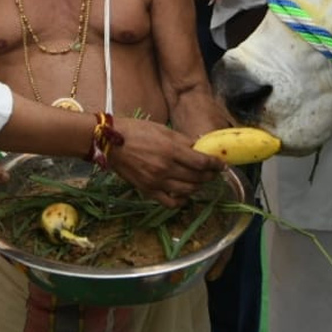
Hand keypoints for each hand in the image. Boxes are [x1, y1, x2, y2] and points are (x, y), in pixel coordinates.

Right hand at [107, 117, 224, 206]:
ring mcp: (157, 182)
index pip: (202, 162)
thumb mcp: (163, 129)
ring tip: (201, 181)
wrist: (109, 143)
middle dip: (210, 176)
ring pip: (187, 190)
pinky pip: (170, 202)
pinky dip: (181, 201)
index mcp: (172, 150)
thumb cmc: (136, 131)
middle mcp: (166, 168)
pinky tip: (185, 195)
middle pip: (198, 177)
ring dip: (198, 187)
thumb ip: (183, 140)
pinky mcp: (148, 190)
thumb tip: (199, 147)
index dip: (216, 165)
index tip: (222, 165)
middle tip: (214, 173)